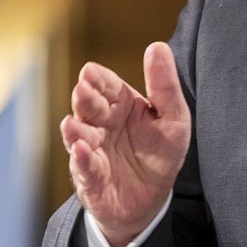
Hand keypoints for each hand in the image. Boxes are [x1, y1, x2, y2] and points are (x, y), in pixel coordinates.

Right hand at [59, 42, 191, 246]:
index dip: (97, 79)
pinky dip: (81, 160)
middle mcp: (101, 124)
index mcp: (120, 105)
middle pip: (89, 107)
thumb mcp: (173, 118)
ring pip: (79, 136)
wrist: (150, 199)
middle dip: (84, 99)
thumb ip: (164, 85)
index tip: (90, 72)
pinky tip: (81, 151)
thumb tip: (157, 46)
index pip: (106, 85)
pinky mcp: (91, 179)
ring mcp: (93, 150)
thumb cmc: (159, 153)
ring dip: (75, 130)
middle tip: (82, 91)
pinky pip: (84, 168)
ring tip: (73, 124)